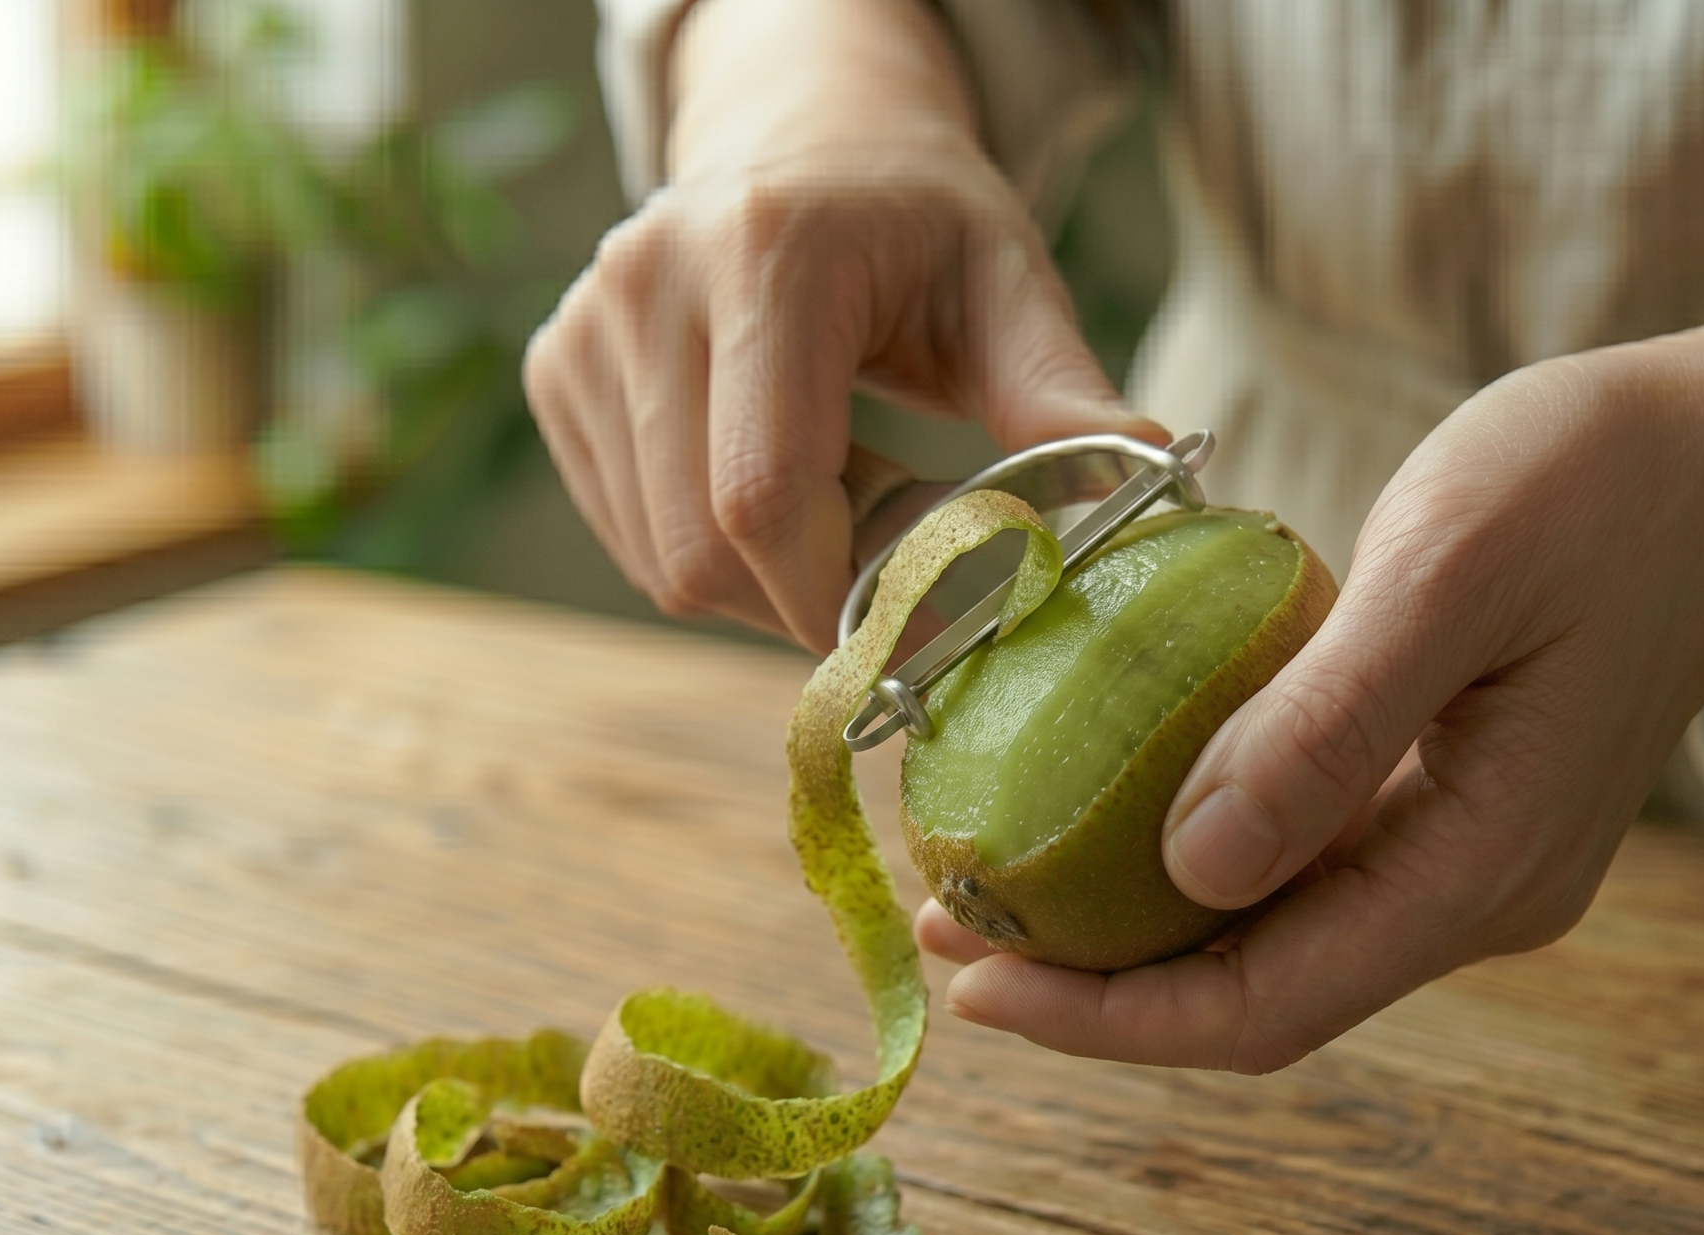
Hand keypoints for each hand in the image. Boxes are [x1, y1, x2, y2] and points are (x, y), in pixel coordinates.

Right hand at [522, 0, 1159, 650]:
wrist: (801, 139)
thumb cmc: (914, 218)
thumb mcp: (1007, 277)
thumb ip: (1058, 385)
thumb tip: (1149, 471)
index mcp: (763, 253)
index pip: (764, 492)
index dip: (840, 595)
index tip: (922, 626)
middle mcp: (646, 287)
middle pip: (701, 549)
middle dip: (811, 600)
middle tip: (901, 566)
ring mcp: (583, 334)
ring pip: (662, 564)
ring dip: (770, 579)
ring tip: (849, 498)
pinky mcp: (555, 378)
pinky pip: (631, 539)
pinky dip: (717, 553)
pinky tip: (781, 483)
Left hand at [919, 345, 1703, 1071]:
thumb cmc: (1597, 482)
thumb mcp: (1449, 573)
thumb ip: (1326, 726)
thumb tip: (1187, 870)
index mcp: (1481, 866)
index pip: (1266, 1005)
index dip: (1109, 1018)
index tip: (973, 982)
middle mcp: (1474, 893)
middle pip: (1257, 992)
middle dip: (1097, 983)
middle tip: (948, 925)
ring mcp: (1467, 855)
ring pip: (1273, 938)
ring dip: (1133, 925)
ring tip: (995, 876)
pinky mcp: (1449, 802)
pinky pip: (1302, 866)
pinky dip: (1192, 854)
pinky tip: (1103, 804)